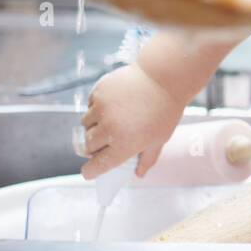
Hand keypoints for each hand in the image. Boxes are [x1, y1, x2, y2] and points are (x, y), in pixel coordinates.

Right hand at [78, 63, 183, 179]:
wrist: (164, 76)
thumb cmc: (165, 109)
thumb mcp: (160, 138)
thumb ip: (147, 158)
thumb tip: (138, 174)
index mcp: (124, 145)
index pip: (98, 166)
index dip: (91, 171)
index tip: (89, 172)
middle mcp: (109, 129)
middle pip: (86, 146)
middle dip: (92, 147)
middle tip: (103, 142)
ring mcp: (101, 109)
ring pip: (85, 125)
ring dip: (93, 126)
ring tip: (110, 120)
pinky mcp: (98, 92)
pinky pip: (89, 106)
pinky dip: (96, 108)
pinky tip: (113, 103)